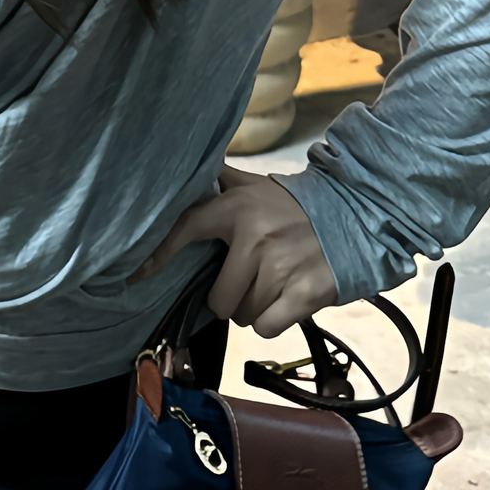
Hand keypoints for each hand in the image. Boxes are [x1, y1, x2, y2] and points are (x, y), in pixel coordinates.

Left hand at [142, 165, 335, 338]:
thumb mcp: (256, 186)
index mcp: (237, 208)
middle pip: (219, 297)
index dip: (159, 253)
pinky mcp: (304, 295)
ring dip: (253, 309)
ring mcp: (280, 268)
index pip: (187, 228)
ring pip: (243, 314)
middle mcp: (255, 238)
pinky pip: (267, 328)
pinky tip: (283, 302)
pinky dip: (271, 322)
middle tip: (248, 281)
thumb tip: (191, 162)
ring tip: (270, 285)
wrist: (353, 217)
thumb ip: (222, 180)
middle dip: (230, 297)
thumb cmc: (295, 207)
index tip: (136, 274)